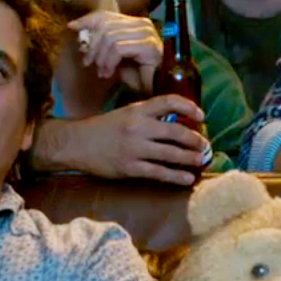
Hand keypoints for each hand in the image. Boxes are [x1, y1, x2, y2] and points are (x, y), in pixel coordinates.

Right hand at [32, 96, 208, 184]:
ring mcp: (134, 148)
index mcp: (137, 110)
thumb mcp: (125, 114)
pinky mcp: (130, 167)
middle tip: (205, 145)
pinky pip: (159, 173)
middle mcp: (138, 127)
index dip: (188, 107)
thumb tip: (177, 123)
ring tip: (201, 160)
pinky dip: (176, 177)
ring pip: (171, 154)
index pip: (168, 101)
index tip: (201, 116)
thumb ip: (147, 117)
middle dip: (195, 140)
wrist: (75, 143)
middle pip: (175, 132)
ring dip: (190, 158)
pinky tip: (188, 179)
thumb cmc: (103, 129)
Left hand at [69, 11, 163, 92]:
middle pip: (106, 27)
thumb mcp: (113, 52)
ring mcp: (148, 34)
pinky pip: (118, 49)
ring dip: (101, 58)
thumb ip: (99, 39)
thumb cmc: (135, 72)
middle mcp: (144, 24)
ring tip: (101, 71)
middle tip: (88, 63)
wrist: (154, 91)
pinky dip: (109, 62)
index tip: (72, 28)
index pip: (107, 15)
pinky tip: (108, 73)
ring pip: (110, 39)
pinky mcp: (148, 46)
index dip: (87, 20)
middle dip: (93, 47)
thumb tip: (73, 26)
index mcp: (136, 22)